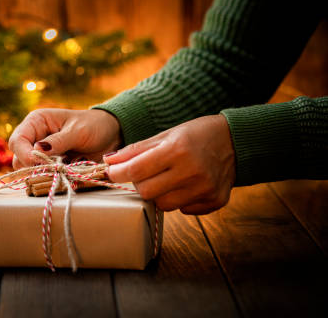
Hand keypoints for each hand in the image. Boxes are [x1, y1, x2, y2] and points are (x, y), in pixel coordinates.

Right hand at [9, 108, 121, 168]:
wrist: (111, 134)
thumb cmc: (94, 125)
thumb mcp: (77, 131)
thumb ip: (58, 141)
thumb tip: (36, 150)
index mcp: (36, 122)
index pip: (18, 140)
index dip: (24, 154)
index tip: (39, 164)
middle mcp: (35, 137)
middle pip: (19, 158)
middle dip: (33, 167)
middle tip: (54, 169)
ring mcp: (42, 153)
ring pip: (29, 170)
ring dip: (43, 174)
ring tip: (62, 170)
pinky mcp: (50, 165)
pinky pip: (42, 176)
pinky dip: (51, 179)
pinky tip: (65, 174)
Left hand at [104, 114, 235, 214]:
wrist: (235, 141)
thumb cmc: (195, 135)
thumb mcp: (166, 135)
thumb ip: (136, 150)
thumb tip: (109, 162)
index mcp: (177, 150)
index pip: (137, 170)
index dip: (118, 173)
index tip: (111, 172)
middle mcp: (192, 171)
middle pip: (147, 192)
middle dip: (139, 184)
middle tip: (144, 174)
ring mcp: (205, 189)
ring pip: (164, 205)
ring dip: (158, 194)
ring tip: (167, 179)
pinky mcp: (215, 201)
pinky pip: (184, 210)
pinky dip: (179, 200)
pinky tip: (186, 185)